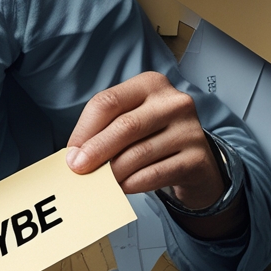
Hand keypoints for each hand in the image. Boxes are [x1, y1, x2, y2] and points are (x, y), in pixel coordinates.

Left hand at [66, 71, 245, 240]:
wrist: (195, 162)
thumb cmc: (153, 137)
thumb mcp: (130, 121)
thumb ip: (104, 130)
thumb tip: (75, 155)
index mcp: (150, 83)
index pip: (108, 102)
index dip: (85, 129)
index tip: (71, 151)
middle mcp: (173, 102)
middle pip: (124, 126)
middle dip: (96, 150)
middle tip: (78, 168)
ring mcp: (190, 129)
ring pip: (139, 152)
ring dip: (113, 171)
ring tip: (101, 180)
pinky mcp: (198, 158)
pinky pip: (155, 173)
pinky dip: (132, 183)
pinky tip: (122, 187)